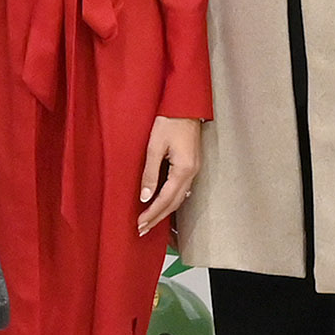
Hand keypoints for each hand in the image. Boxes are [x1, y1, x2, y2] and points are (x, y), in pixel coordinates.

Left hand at [134, 116, 203, 235]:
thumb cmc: (169, 121)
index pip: (166, 199)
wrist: (185, 105)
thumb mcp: (154, 146)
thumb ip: (150, 173)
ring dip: (164, 211)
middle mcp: (192, 173)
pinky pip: (181, 189)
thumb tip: (145, 197)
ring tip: (150, 221)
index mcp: (183, 170)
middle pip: (174, 203)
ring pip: (179, 198)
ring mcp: (194, 170)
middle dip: (158, 218)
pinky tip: (163, 204)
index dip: (152, 214)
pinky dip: (170, 200)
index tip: (139, 224)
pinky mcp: (191, 165)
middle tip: (142, 230)